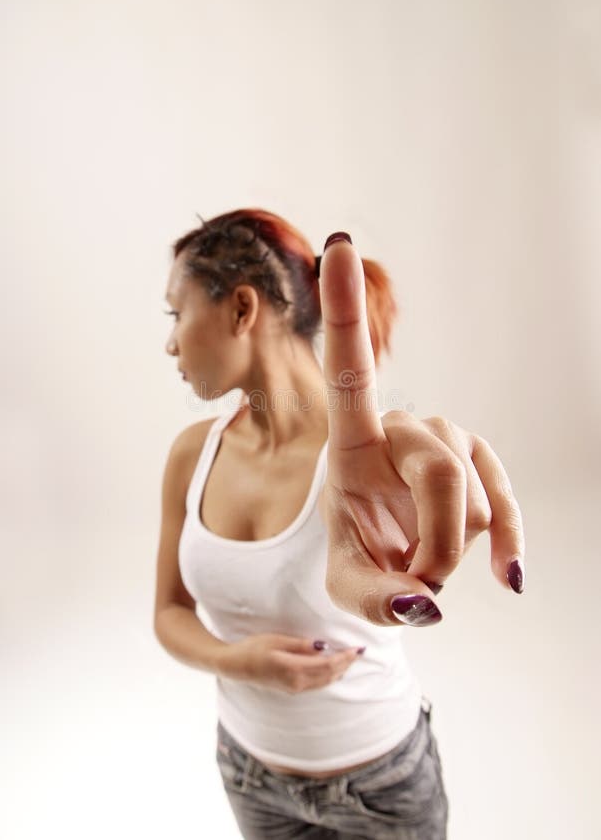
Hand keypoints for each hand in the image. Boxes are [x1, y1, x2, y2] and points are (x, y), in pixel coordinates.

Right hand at [217, 633, 363, 694]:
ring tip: (351, 658)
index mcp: (293, 669)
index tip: (357, 649)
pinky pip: (317, 684)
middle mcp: (297, 683)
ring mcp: (294, 688)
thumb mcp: (277, 640)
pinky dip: (329, 675)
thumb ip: (301, 645)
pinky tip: (334, 667)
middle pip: (329, 676)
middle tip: (359, 651)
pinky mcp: (292, 689)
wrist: (236, 666)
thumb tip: (323, 646)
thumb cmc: (254, 648)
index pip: (327, 665)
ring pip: (324, 682)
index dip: (344, 658)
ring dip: (339, 670)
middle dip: (346, 664)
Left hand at [319, 233, 525, 627]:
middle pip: (438, 471)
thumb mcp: (348, 584)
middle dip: (434, 542)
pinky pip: (503, 502)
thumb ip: (372, 598)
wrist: (393, 561)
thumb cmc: (361, 554)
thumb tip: (421, 602)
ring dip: (451, 550)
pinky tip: (509, 576)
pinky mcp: (480, 462)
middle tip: (415, 581)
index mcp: (351, 439)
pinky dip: (508, 541)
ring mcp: (445, 440)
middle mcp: (400, 425)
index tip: (339, 245)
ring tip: (422, 558)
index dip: (343, 308)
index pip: (348, 367)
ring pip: (470, 496)